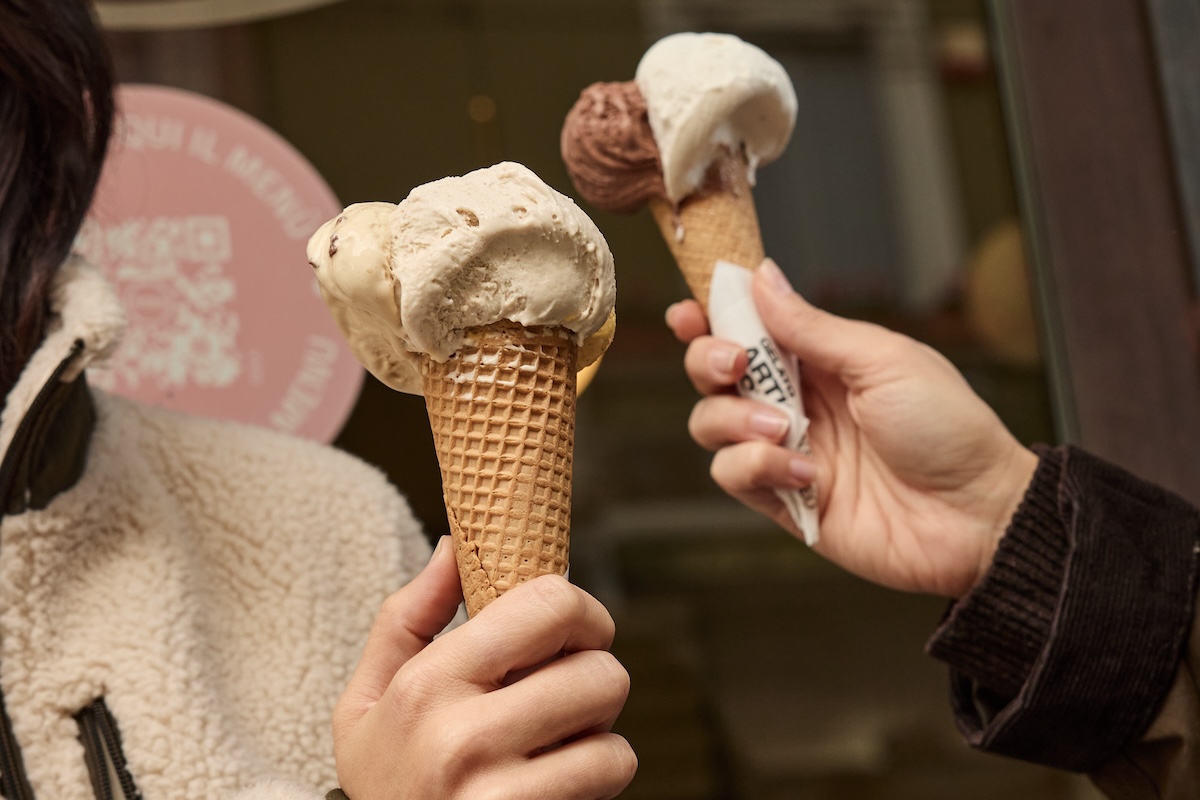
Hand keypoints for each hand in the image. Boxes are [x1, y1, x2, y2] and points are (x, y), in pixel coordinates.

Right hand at [333, 538, 635, 798]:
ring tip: (552, 746)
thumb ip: (406, 618)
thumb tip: (454, 547)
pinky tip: (554, 785)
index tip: (573, 631)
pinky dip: (597, 781)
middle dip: (591, 680)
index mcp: (427, 684)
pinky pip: (609, 777)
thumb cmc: (386, 782)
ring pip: (613, 732)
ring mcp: (500, 793)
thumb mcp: (364, 702)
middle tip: (560, 698)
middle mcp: (463, 737)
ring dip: (596, 736)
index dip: (580, 610)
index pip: (548, 603)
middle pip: (599, 669)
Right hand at [667, 260, 1037, 597]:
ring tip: (785, 428)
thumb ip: (813, 326)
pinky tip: (804, 471)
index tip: (688, 312)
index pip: (745, 329)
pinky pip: (732, 476)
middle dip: (707, 361)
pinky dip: (756, 467)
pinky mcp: (783, 500)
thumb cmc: (948, 429)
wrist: (977, 515)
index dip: (708, 317)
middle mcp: (794, 401)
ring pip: (710, 424)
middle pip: (711, 373)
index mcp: (819, 359)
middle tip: (735, 364)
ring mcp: (784, 450)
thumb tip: (761, 276)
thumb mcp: (883, 360)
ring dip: (734, 419)